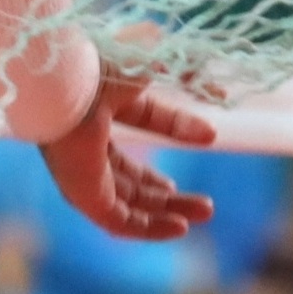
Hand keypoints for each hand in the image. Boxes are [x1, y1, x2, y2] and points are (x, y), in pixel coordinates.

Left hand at [38, 74, 217, 240]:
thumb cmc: (105, 64)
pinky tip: (180, 227)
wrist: (71, 83)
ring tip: (202, 213)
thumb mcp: (155, 64)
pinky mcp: (83, 197)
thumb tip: (221, 90)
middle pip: (133, 175)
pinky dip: (150, 229)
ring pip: (129, 203)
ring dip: (166, 212)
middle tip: (203, 198)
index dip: (176, 129)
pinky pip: (119, 223)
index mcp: (102, 101)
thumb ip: (186, 72)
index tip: (208, 135)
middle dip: (169, 190)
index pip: (143, 120)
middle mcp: (89, 141)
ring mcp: (84, 172)